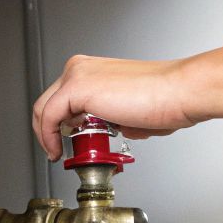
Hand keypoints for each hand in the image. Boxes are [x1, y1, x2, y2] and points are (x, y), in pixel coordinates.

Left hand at [31, 44, 222, 159]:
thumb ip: (117, 119)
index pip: (61, 99)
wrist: (178, 92)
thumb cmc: (166, 99)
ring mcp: (77, 75)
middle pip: (47, 103)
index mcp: (93, 71)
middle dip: (50, 131)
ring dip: (48, 136)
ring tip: (61, 153)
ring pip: (44, 110)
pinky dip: (48, 137)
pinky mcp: (77, 87)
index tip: (65, 142)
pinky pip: (49, 117)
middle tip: (59, 150)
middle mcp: (82, 68)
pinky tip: (56, 150)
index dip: (58, 125)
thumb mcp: (132, 113)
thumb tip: (116, 130)